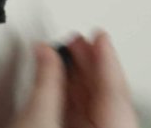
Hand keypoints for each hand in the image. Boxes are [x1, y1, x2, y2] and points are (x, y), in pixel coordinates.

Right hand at [7, 32, 139, 127]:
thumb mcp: (37, 117)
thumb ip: (45, 81)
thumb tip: (44, 49)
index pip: (112, 91)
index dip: (107, 58)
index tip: (100, 34)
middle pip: (105, 94)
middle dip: (91, 61)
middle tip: (79, 37)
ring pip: (92, 100)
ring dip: (79, 72)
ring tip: (69, 48)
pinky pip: (81, 109)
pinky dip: (71, 88)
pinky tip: (61, 72)